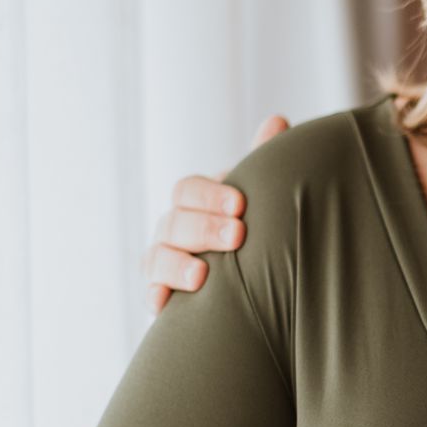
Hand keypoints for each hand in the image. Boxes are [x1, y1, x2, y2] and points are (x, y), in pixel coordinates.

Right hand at [144, 114, 288, 311]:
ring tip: (203, 275)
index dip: (210, 195)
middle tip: (237, 236)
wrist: (249, 275)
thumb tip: (277, 122)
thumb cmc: (252, 225)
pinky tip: (164, 304)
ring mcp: (164, 260)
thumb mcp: (259, 196)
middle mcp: (173, 228)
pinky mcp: (163, 294)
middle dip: (203, 229)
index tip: (240, 204)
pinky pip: (150, 294)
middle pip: (172, 222)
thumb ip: (264, 163)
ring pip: (155, 257)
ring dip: (176, 265)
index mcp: (196, 201)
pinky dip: (155, 297)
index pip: (188, 189)